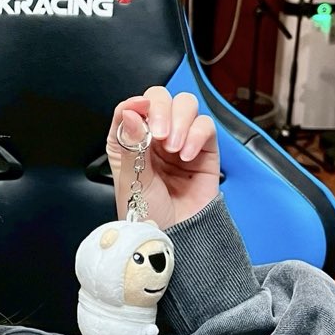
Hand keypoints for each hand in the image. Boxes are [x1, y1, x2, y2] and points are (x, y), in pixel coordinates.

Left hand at [106, 87, 219, 228]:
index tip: (140, 109)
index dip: (135, 104)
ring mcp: (179, 140)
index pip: (131, 108)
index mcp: (129, 142)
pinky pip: (205, 125)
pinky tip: (187, 156)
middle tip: (159, 134)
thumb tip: (130, 113)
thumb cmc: (148, 215)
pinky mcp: (204, 149)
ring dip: (180, 121)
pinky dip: (197, 135)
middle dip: (161, 110)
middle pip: (160, 98)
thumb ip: (130, 145)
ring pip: (185, 105)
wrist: (176, 236)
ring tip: (174, 149)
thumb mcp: (131, 182)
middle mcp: (153, 137)